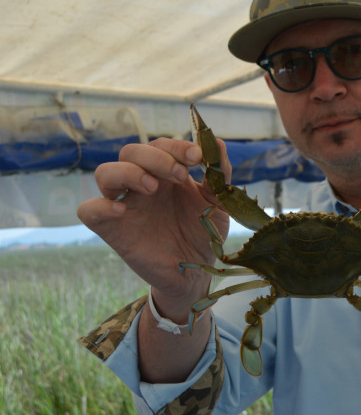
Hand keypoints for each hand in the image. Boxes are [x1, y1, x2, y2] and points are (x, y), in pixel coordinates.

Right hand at [77, 137, 230, 320]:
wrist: (196, 271)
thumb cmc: (203, 233)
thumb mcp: (218, 204)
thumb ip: (218, 175)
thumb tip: (218, 143)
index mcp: (166, 174)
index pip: (161, 146)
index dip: (176, 146)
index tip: (197, 157)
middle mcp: (142, 184)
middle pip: (131, 152)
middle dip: (156, 157)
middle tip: (180, 176)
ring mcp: (125, 205)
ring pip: (105, 173)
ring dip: (129, 172)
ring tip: (153, 187)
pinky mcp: (112, 230)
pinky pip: (88, 211)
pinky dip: (98, 206)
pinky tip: (121, 211)